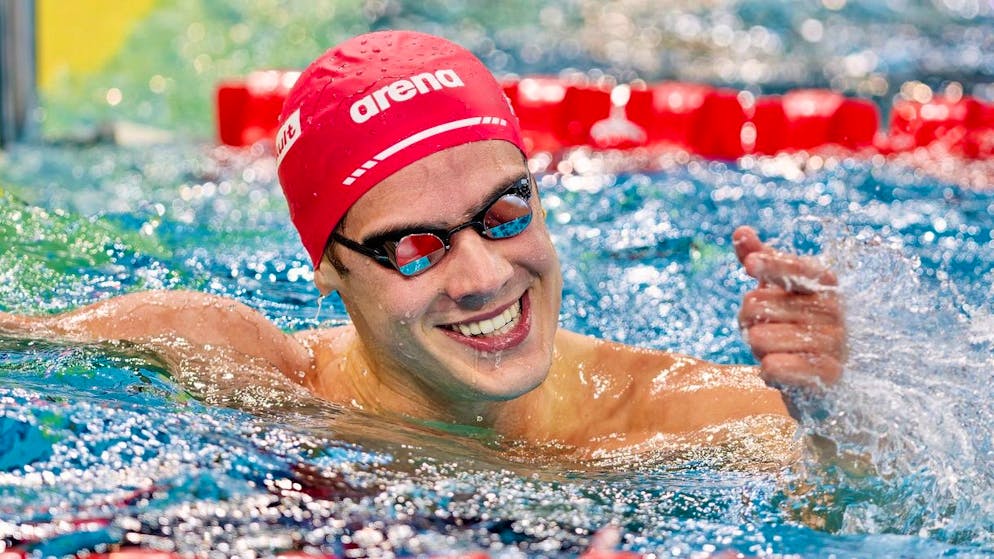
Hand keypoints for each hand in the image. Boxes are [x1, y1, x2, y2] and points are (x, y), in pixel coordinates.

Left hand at [733, 226, 844, 388]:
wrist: (818, 380)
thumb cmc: (792, 326)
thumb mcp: (775, 290)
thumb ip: (759, 258)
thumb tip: (741, 231)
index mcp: (823, 283)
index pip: (795, 268)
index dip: (771, 265)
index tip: (749, 265)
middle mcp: (834, 308)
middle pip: (759, 305)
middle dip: (746, 320)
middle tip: (760, 330)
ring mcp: (835, 341)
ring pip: (762, 337)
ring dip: (756, 346)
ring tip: (770, 349)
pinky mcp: (829, 373)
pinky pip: (780, 366)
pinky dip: (770, 369)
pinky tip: (772, 369)